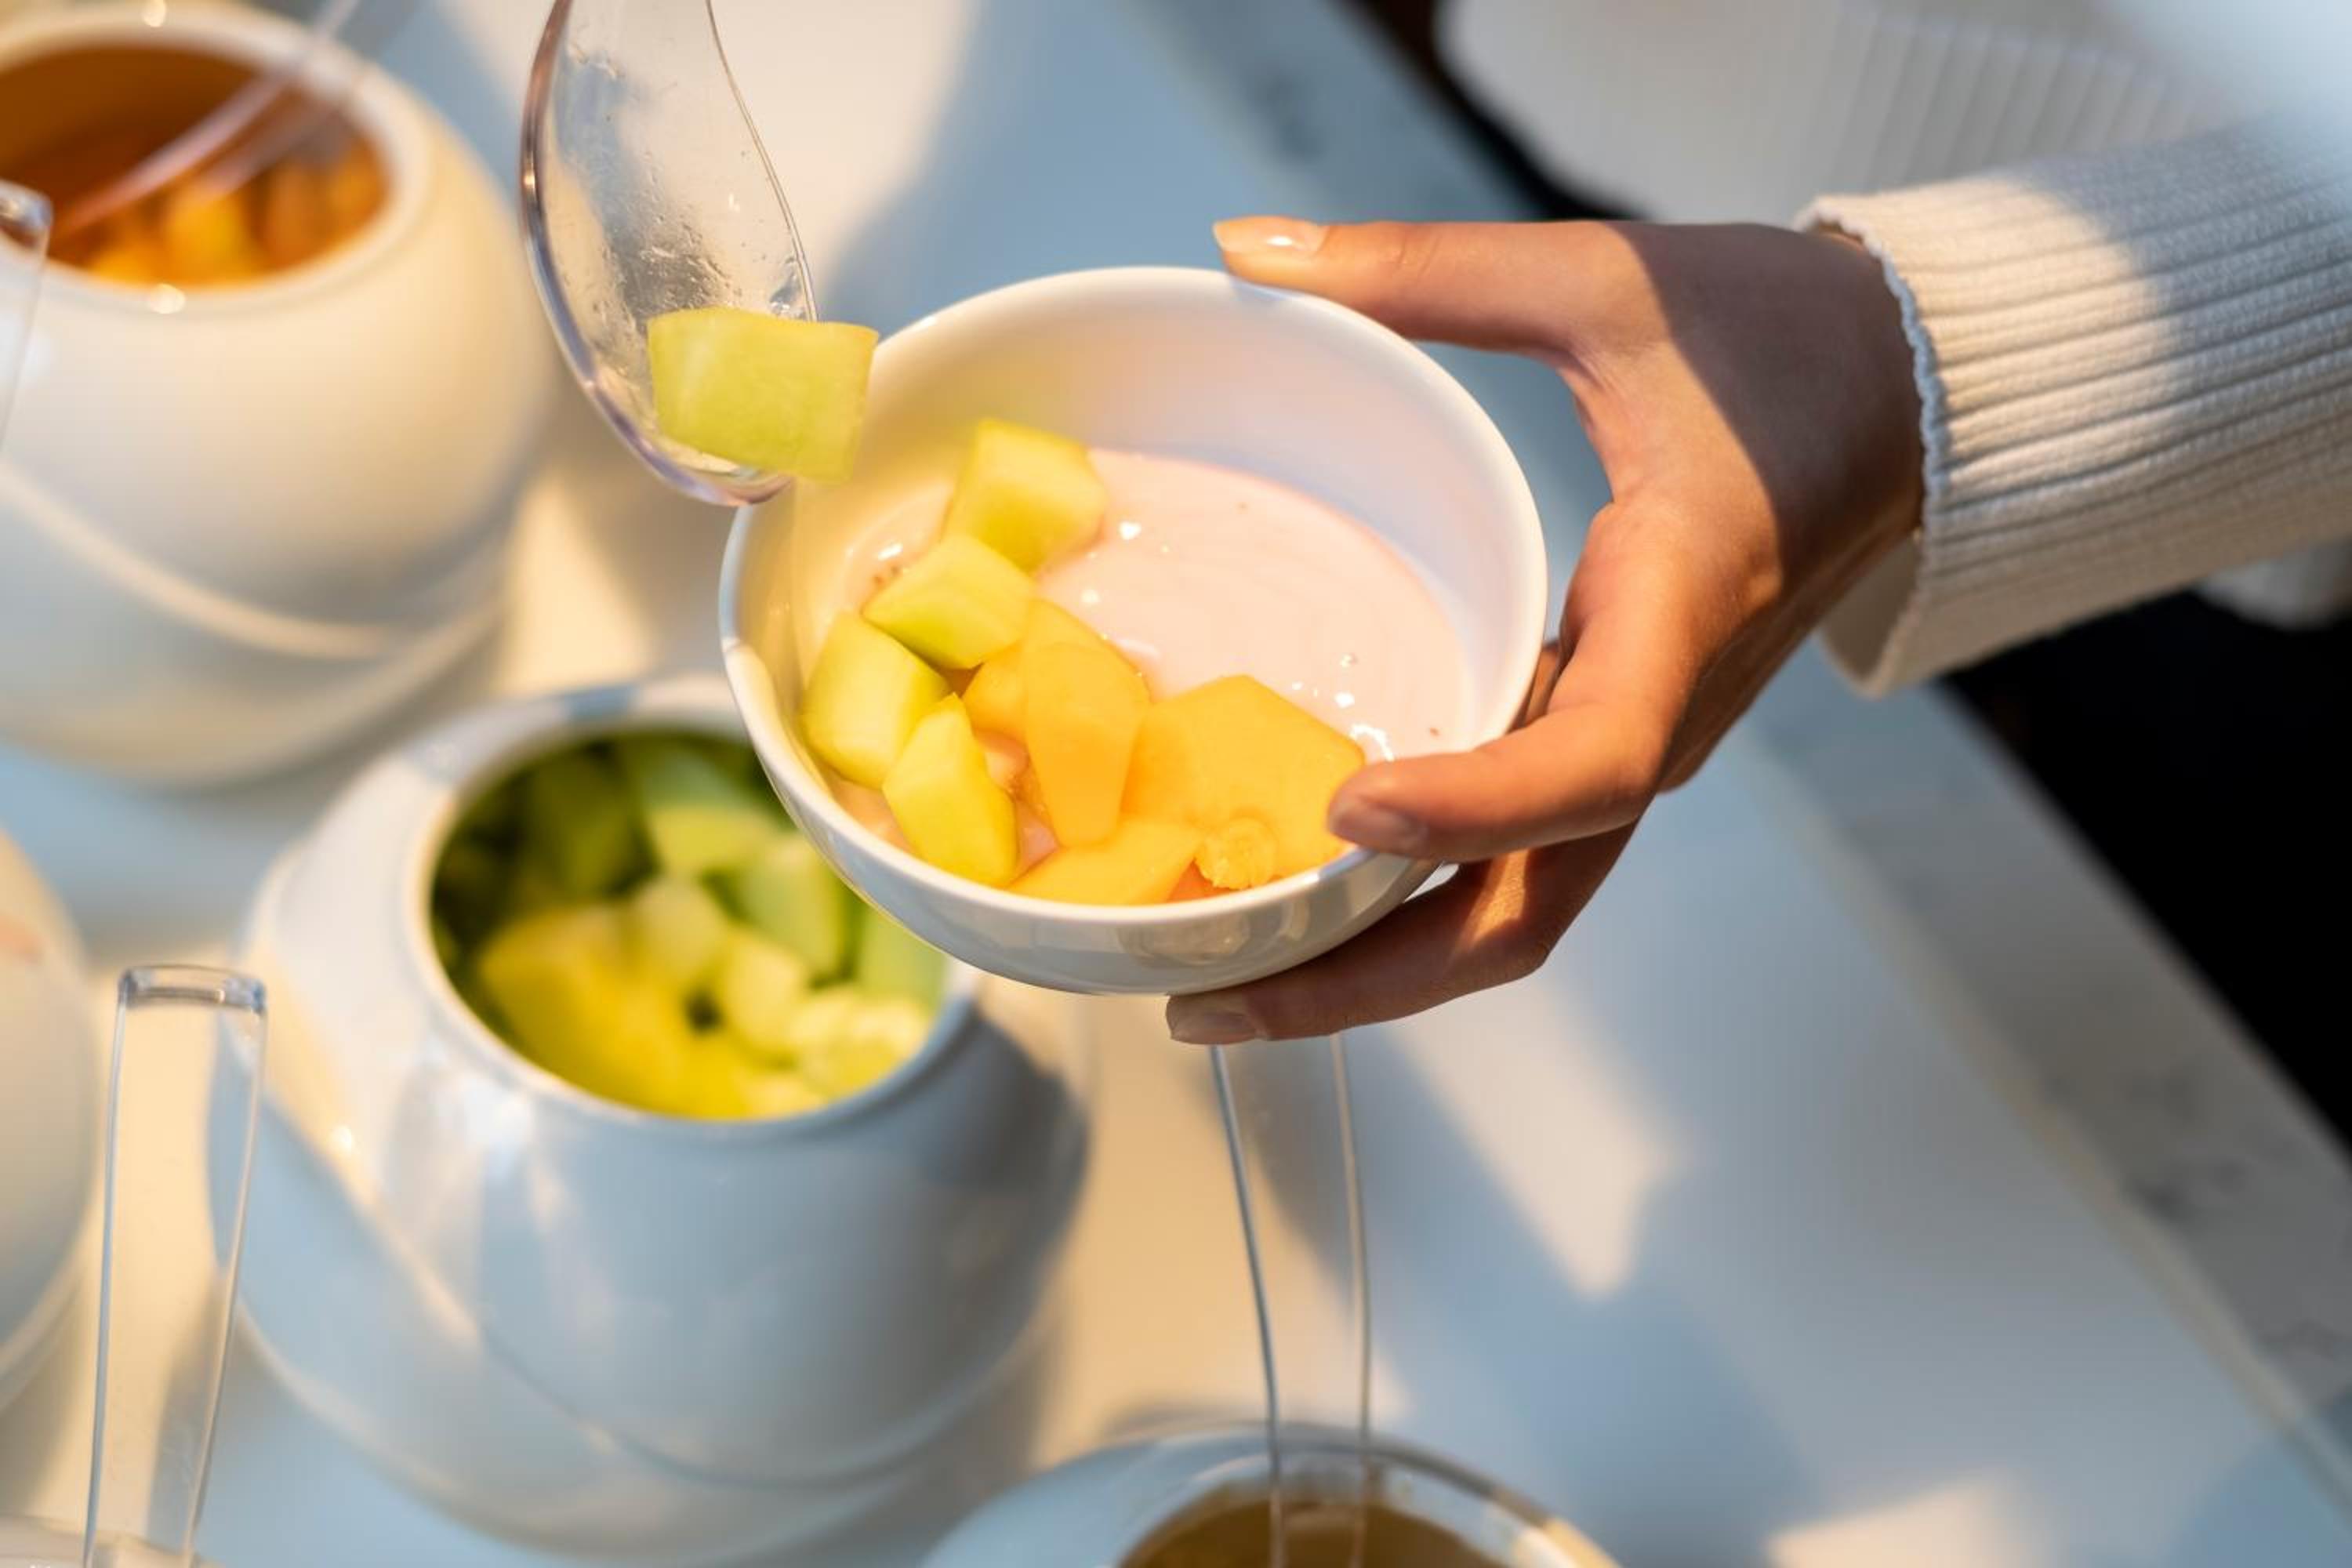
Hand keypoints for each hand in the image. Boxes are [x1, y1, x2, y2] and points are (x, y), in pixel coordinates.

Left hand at [1165, 217, 1922, 1043]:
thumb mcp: (1607, 282)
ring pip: (1510, 911)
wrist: (1909, 395)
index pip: (1593, 760)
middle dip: (1365, 975)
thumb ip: (1425, 270)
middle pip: (1523, 908)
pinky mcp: (1602, 740)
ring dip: (1369, 967)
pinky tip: (1292, 901)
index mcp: (1677, 614)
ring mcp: (1630, 747)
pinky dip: (1398, 905)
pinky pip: (1505, 862)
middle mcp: (1655, 717)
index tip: (1349, 803)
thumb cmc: (1780, 341)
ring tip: (1213, 985)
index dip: (1475, 803)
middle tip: (1199, 998)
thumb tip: (1247, 252)